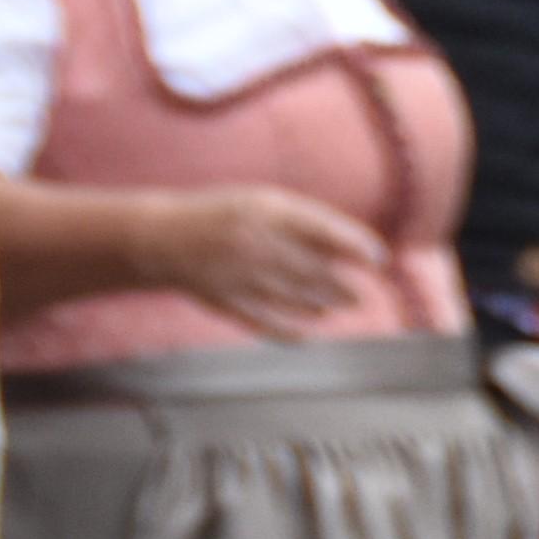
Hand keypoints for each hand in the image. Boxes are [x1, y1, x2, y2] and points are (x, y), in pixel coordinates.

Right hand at [153, 186, 380, 332]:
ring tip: (345, 305)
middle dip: (344, 285)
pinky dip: (288, 331)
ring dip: (324, 304)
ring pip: (293, 296)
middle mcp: (254, 242)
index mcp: (266, 211)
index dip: (356, 245)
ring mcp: (238, 274)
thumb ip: (304, 222)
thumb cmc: (224, 215)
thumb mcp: (264, 204)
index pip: (323, 229)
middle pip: (312, 269)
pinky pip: (262, 321)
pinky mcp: (224, 301)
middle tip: (362, 293)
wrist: (159, 238)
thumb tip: (353, 245)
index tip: (379, 259)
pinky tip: (308, 334)